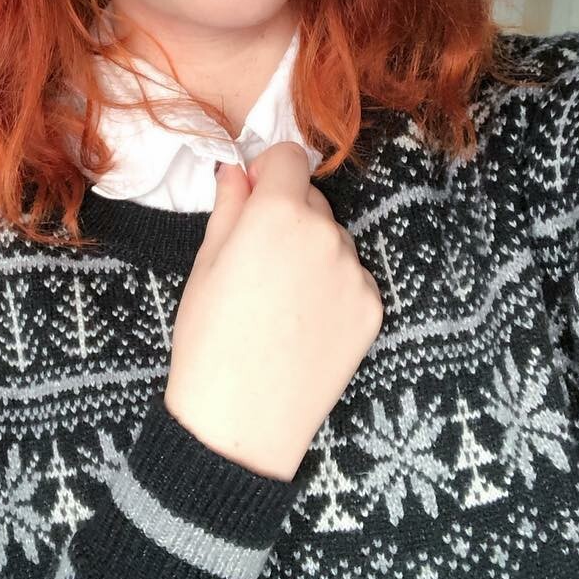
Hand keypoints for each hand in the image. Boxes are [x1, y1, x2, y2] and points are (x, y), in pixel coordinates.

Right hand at [164, 141, 383, 480]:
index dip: (268, 173)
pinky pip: (351, 278)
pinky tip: (305, 324)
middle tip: (259, 264)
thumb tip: (237, 170)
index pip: (288, 156)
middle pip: (311, 199)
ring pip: (333, 240)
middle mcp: (326, 231)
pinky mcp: (373, 307)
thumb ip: (228, 206)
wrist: (240, 422)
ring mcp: (355, 271)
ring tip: (281, 303)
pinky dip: (333, 290)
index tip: (253, 200)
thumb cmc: (209, 339)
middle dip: (288, 216)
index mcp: (278, 211)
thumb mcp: (205, 264)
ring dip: (313, 253)